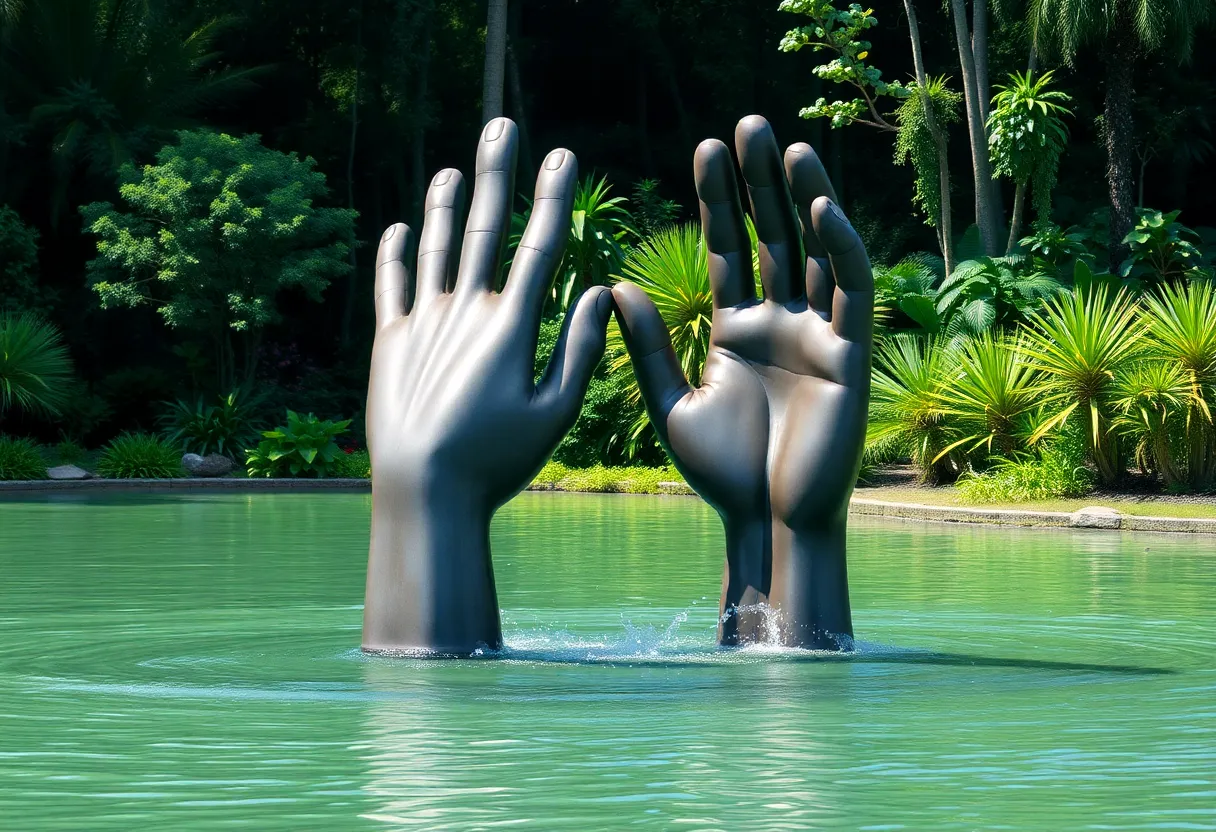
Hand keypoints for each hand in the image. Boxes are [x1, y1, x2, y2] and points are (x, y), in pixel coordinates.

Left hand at [362, 118, 612, 654]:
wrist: (423, 492)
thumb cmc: (496, 462)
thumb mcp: (553, 414)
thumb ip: (578, 351)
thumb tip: (598, 293)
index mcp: (510, 328)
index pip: (538, 246)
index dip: (552, 196)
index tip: (561, 155)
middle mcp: (465, 313)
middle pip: (483, 229)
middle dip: (495, 174)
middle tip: (500, 127)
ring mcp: (422, 324)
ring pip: (434, 248)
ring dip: (443, 205)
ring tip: (450, 170)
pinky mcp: (390, 343)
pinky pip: (390, 286)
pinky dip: (394, 254)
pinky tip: (399, 228)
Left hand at [613, 115, 872, 648]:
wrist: (766, 524)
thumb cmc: (720, 475)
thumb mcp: (671, 403)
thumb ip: (646, 346)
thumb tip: (611, 286)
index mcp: (734, 330)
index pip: (728, 249)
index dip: (719, 200)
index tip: (703, 148)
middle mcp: (778, 323)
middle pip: (772, 236)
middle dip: (761, 182)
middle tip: (747, 126)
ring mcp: (816, 335)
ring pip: (815, 251)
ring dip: (804, 199)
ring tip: (785, 146)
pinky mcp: (850, 355)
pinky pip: (850, 291)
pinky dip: (840, 248)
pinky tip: (821, 207)